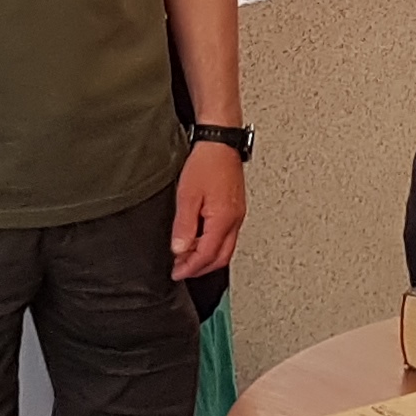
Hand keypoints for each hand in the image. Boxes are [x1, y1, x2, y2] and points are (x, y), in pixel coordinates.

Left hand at [171, 141, 247, 278]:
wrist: (220, 142)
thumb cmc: (206, 163)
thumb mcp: (187, 195)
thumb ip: (184, 226)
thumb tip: (180, 249)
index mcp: (223, 219)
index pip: (207, 255)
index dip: (190, 268)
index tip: (177, 273)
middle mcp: (234, 220)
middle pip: (221, 258)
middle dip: (200, 268)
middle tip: (182, 270)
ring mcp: (237, 215)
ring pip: (226, 249)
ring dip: (207, 258)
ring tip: (187, 257)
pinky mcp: (236, 209)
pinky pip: (228, 236)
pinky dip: (213, 245)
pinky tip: (200, 241)